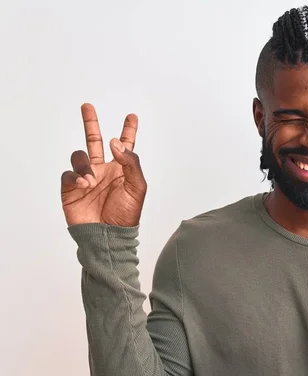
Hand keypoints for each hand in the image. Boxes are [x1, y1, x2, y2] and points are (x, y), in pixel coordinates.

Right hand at [61, 103, 146, 226]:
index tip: (132, 116)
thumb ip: (130, 162)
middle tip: (87, 106)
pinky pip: (69, 173)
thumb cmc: (126, 215)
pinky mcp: (71, 188)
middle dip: (91, 123)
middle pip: (95, 141)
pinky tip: (85, 185)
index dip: (128, 130)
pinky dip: (76, 176)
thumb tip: (115, 143)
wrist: (108, 235)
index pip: (124, 146)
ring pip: (80, 156)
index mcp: (121, 169)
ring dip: (85, 165)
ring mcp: (86, 177)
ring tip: (91, 181)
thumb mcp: (137, 187)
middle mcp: (103, 170)